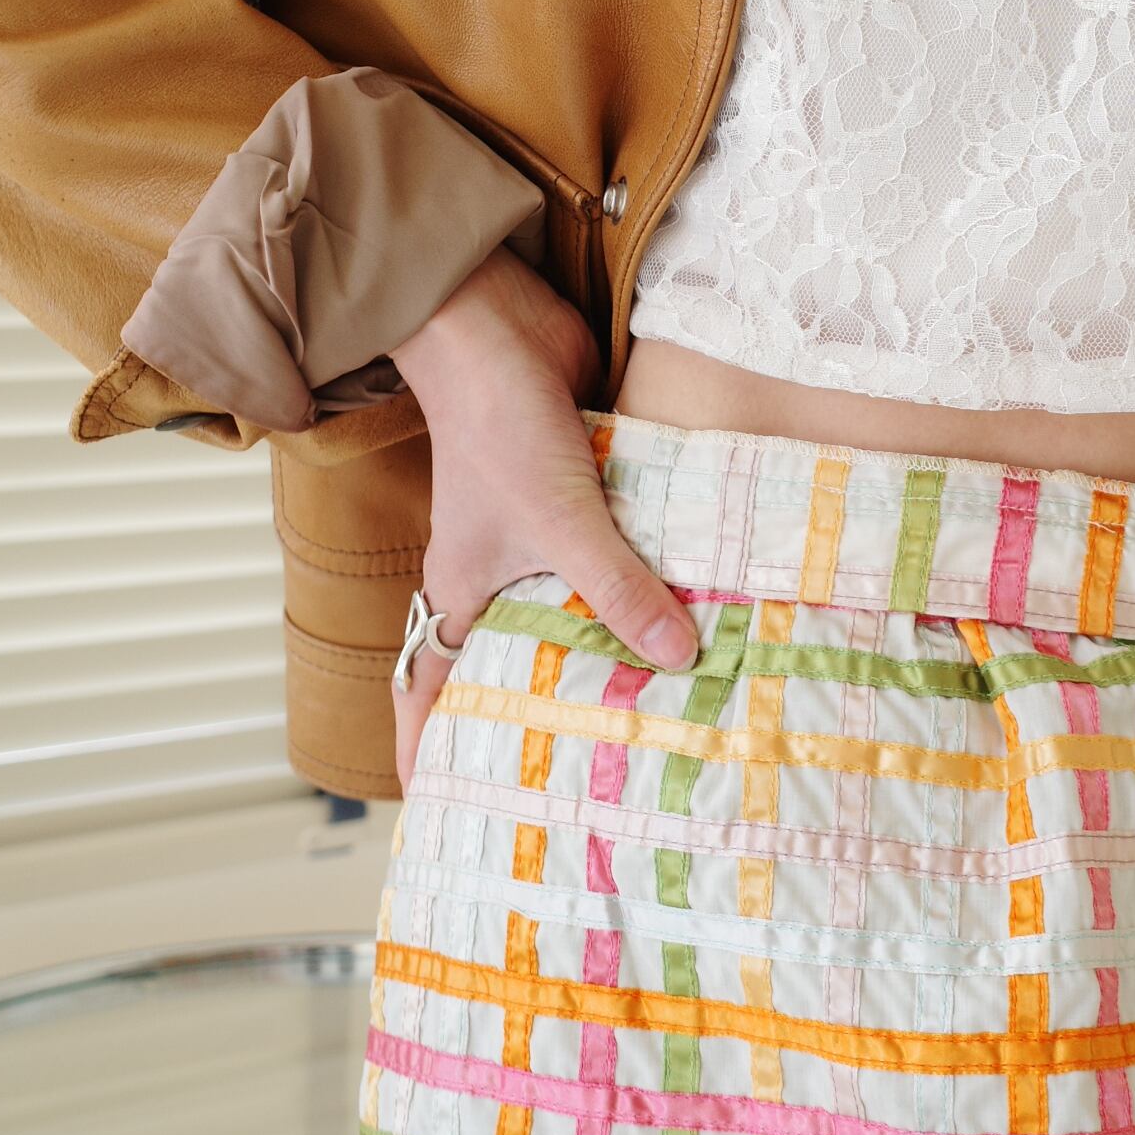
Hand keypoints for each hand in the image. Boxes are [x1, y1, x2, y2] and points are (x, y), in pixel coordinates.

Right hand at [388, 249, 697, 784]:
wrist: (498, 325)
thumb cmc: (496, 427)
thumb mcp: (559, 525)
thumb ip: (617, 589)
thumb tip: (680, 657)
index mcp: (461, 592)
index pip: (431, 689)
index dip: (430, 749)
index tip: (443, 810)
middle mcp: (497, 571)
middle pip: (518, 657)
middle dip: (548, 710)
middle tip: (596, 774)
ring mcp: (543, 532)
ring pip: (579, 604)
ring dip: (615, 640)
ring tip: (671, 704)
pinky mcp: (586, 492)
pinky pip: (620, 550)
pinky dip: (650, 577)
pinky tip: (705, 606)